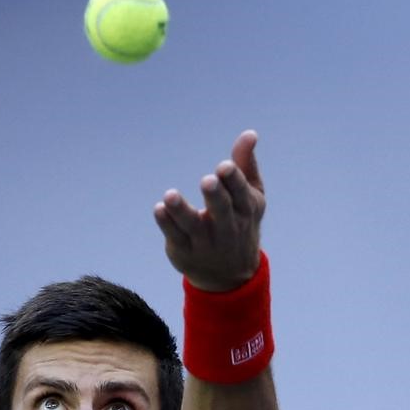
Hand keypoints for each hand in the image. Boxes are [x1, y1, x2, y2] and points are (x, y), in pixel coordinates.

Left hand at [154, 130, 265, 291]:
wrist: (230, 275)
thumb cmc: (240, 223)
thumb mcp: (249, 197)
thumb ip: (246, 165)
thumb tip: (249, 133)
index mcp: (245, 210)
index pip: (241, 195)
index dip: (234, 181)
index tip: (224, 166)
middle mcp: (227, 228)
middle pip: (221, 211)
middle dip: (215, 196)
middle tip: (207, 180)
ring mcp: (205, 241)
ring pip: (193, 226)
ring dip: (181, 211)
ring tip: (170, 195)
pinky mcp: (184, 250)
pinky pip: (175, 237)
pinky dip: (167, 224)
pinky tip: (159, 209)